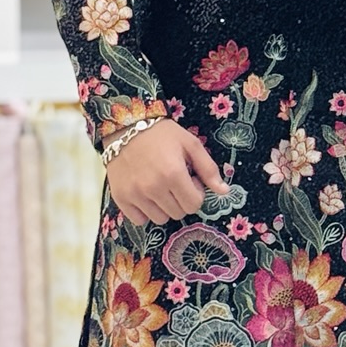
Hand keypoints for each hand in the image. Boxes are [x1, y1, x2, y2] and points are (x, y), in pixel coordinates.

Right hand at [105, 119, 223, 226]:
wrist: (126, 126)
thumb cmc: (161, 134)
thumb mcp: (190, 144)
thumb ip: (208, 169)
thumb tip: (224, 191)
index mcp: (173, 174)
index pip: (194, 205)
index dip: (196, 193)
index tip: (189, 179)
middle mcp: (153, 188)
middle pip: (178, 213)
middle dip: (181, 200)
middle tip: (174, 181)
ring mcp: (135, 194)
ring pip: (160, 219)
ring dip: (164, 207)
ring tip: (160, 187)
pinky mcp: (120, 198)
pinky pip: (139, 220)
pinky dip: (145, 212)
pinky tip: (145, 195)